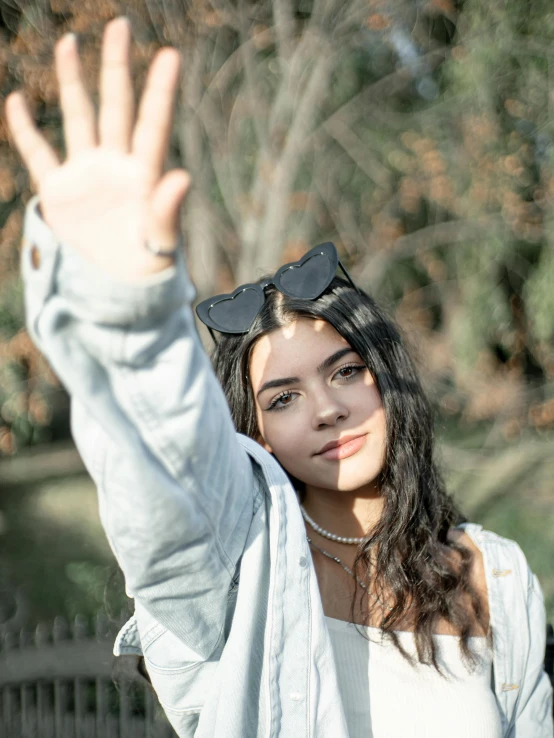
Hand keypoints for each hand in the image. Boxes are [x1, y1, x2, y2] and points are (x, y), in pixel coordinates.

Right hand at [5, 17, 189, 280]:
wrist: (116, 291)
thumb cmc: (147, 269)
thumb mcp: (161, 242)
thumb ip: (167, 210)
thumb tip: (182, 176)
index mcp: (144, 175)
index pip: (153, 125)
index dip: (160, 91)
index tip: (169, 55)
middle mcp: (116, 165)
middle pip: (116, 107)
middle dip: (116, 68)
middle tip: (120, 25)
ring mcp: (86, 174)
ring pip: (79, 118)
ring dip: (73, 82)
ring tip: (71, 43)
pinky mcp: (59, 191)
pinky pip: (39, 154)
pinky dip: (26, 130)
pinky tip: (17, 101)